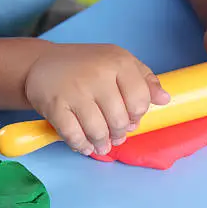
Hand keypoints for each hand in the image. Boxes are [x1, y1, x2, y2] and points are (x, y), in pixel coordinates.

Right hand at [25, 44, 169, 155]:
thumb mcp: (118, 62)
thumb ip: (144, 80)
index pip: (140, 100)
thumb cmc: (86, 65)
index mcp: (118, 62)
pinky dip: (81, 145)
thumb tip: (165, 99)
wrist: (41, 63)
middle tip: (115, 136)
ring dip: (102, 144)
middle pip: (120, 120)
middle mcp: (98, 74)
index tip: (131, 120)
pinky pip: (74, 136)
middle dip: (119, 134)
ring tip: (101, 145)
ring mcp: (76, 90)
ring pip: (99, 131)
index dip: (138, 116)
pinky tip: (84, 145)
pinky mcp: (56, 105)